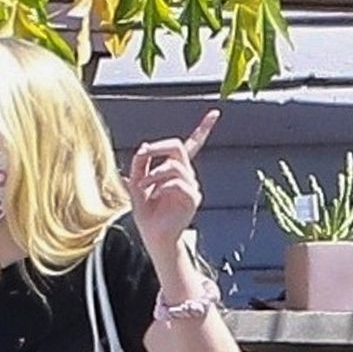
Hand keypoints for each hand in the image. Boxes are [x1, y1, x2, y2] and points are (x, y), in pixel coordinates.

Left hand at [127, 110, 218, 260]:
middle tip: (142, 154)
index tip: (215, 113)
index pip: (192, 145)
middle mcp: (187, 176)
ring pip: (174, 165)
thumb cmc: (147, 215)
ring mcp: (191, 186)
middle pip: (178, 147)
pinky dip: (161, 186)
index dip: (203, 129)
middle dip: (157, 147)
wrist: (154, 238)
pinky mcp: (192, 198)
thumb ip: (140, 165)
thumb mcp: (137, 185)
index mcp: (176, 170)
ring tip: (142, 186)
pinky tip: (154, 196)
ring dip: (153, 173)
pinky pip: (177, 182)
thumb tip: (144, 147)